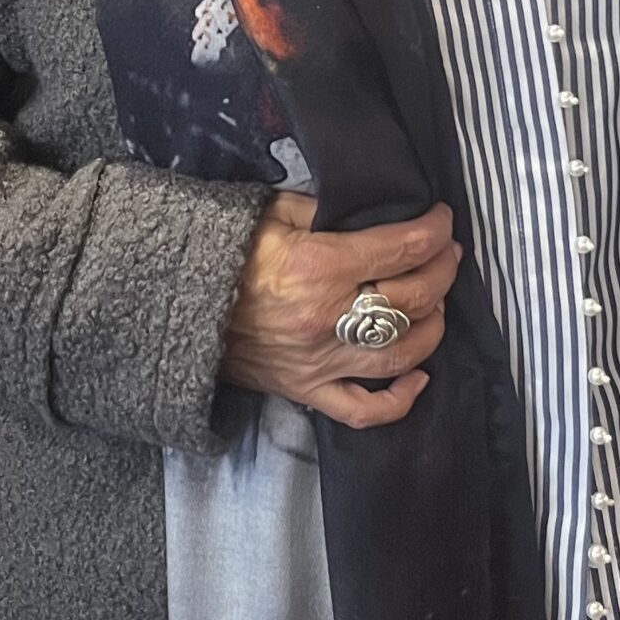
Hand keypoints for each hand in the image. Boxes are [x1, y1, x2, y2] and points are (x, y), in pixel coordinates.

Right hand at [221, 194, 460, 428]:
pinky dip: (400, 399)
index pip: (402, 249)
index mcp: (320, 266)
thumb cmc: (223, 251)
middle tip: (446, 254)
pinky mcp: (306, 389)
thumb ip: (326, 210)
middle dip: (442, 270)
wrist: (173, 302)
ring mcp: (319, 361)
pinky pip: (363, 409)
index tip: (442, 221)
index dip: (434, 231)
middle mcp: (327, 318)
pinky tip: (418, 376)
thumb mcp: (272, 210)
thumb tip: (368, 213)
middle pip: (413, 299)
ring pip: (402, 354)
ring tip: (435, 303)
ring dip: (432, 326)